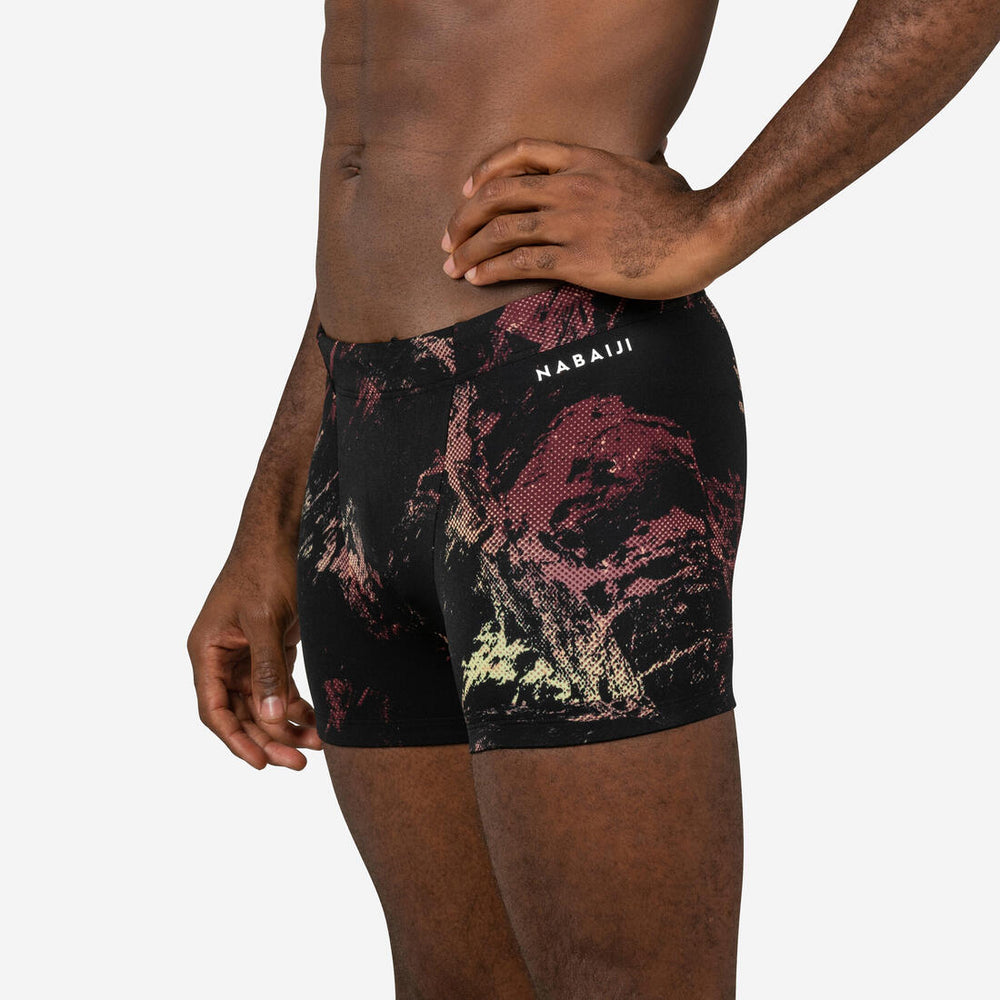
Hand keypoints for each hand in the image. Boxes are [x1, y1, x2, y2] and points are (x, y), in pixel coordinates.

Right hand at [188, 545, 322, 768]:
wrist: (283, 533)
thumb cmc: (265, 568)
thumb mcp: (265, 619)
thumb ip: (267, 668)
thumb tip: (272, 718)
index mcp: (207, 651)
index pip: (215, 710)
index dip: (236, 739)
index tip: (261, 763)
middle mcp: (222, 658)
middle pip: (241, 713)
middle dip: (268, 739)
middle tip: (299, 762)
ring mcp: (246, 655)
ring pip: (263, 704)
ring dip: (286, 726)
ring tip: (316, 746)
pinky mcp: (270, 649)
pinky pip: (279, 687)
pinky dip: (296, 705)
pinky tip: (316, 723)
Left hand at [440, 137, 728, 298]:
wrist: (703, 232)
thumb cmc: (684, 206)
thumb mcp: (652, 171)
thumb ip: (625, 170)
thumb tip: (634, 169)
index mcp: (585, 161)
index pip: (520, 155)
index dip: (485, 172)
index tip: (467, 189)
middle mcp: (571, 188)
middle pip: (497, 196)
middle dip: (464, 219)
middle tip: (449, 240)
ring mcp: (572, 224)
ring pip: (501, 232)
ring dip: (468, 251)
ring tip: (452, 268)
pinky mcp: (578, 260)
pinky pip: (520, 262)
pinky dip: (490, 270)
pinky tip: (476, 279)